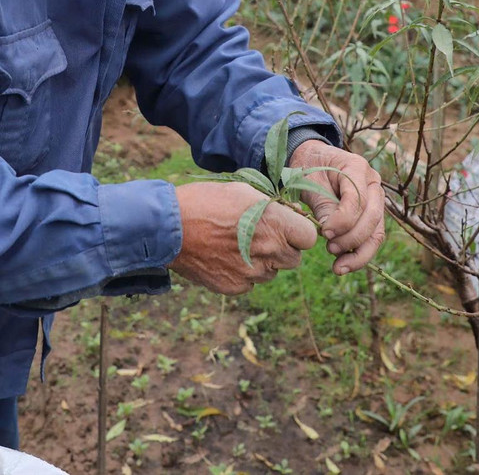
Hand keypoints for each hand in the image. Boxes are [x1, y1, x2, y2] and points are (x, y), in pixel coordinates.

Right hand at [168, 181, 317, 294]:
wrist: (168, 228)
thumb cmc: (206, 201)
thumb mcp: (243, 191)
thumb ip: (272, 206)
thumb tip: (291, 216)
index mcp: (274, 224)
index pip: (309, 237)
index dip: (299, 231)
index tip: (287, 227)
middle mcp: (268, 251)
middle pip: (294, 259)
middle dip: (283, 248)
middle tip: (261, 236)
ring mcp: (251, 273)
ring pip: (272, 272)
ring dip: (263, 262)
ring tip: (238, 245)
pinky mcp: (234, 287)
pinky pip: (251, 283)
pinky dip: (243, 273)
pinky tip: (225, 256)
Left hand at [291, 141, 384, 274]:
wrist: (311, 161)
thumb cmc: (309, 169)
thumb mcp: (310, 183)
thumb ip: (323, 205)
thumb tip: (330, 233)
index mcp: (357, 167)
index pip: (358, 199)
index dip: (343, 220)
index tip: (324, 233)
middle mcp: (373, 183)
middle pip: (373, 217)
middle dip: (352, 239)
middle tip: (329, 249)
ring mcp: (375, 199)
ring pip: (377, 232)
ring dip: (359, 253)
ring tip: (338, 267)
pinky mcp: (371, 215)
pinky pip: (371, 237)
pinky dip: (358, 254)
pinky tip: (343, 265)